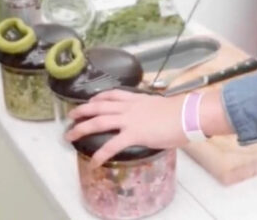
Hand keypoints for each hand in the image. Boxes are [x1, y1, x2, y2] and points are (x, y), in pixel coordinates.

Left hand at [66, 90, 187, 167]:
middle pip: (99, 106)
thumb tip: (155, 120)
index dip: (99, 97)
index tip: (92, 100)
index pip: (113, 94)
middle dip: (82, 111)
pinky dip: (101, 154)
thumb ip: (153, 112)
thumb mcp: (162, 107)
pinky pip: (112, 145)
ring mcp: (129, 120)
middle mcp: (129, 107)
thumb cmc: (181, 112)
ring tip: (70, 135)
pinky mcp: (133, 134)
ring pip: (99, 121)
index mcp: (137, 99)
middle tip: (71, 116)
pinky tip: (94, 161)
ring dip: (82, 128)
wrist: (186, 115)